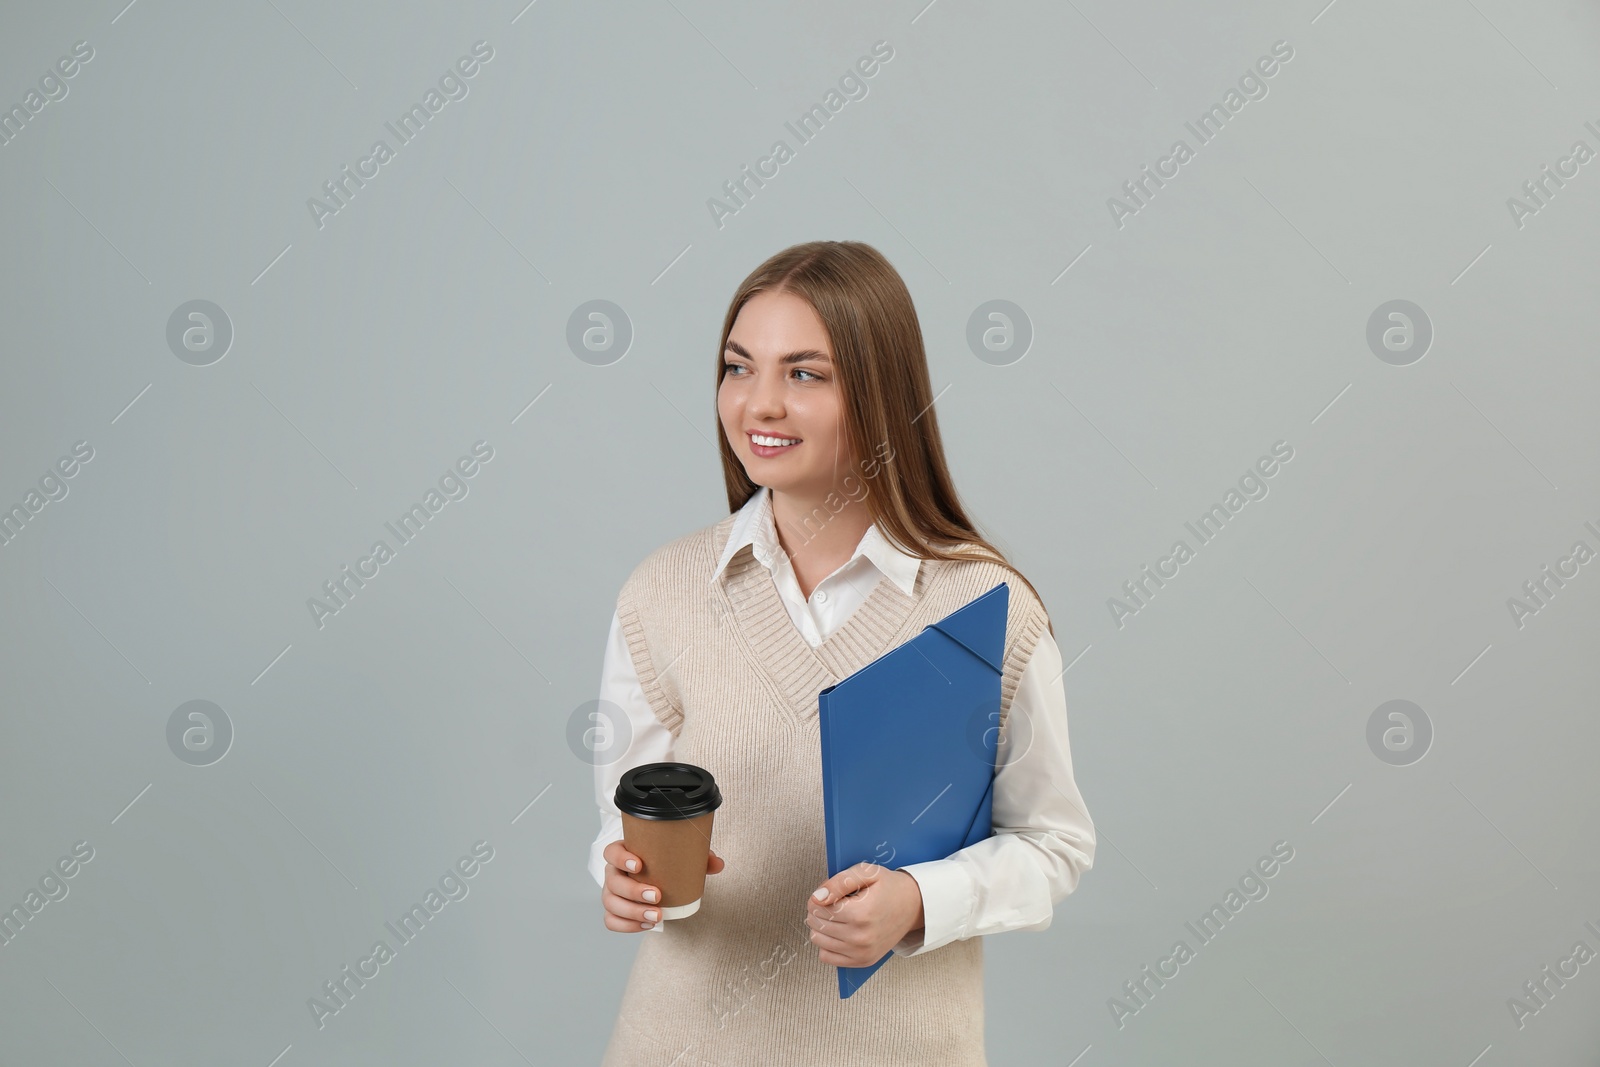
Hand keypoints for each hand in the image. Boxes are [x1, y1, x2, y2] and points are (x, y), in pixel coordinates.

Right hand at [600, 839, 724, 932]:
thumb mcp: (681, 856)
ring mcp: (612, 893)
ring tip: (657, 916)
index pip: (611, 852)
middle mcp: (614, 872)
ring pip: (610, 903)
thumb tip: (718, 864)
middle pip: (612, 882)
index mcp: (624, 853)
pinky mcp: (615, 911)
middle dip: (633, 891)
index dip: (620, 858)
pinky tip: (648, 925)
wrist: (659, 879)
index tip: (639, 865)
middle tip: (657, 896)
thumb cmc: (666, 864)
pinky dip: (628, 926)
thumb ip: (699, 858)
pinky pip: (611, 921)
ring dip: (633, 912)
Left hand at [806, 862, 924, 966]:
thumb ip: (838, 882)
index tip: (830, 893)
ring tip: (838, 916)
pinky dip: (828, 943)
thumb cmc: (890, 888)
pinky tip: (839, 931)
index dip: (819, 897)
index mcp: (860, 914)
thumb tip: (817, 898)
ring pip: (818, 940)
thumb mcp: (866, 872)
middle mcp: (860, 937)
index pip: (817, 908)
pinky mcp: (862, 961)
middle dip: (819, 910)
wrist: (914, 906)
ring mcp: (861, 952)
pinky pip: (827, 956)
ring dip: (822, 926)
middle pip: (816, 924)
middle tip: (835, 902)